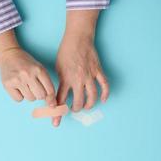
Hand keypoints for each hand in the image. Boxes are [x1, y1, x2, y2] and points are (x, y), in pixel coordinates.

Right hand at [0, 30, 55, 105]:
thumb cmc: (26, 64)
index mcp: (39, 69)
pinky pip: (19, 99)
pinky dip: (19, 96)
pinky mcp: (7, 84)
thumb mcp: (39, 68)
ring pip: (30, 98)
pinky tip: (17, 87)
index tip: (50, 100)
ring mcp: (17, 79)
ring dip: (29, 95)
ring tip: (25, 85)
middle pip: (41, 96)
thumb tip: (52, 103)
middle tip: (34, 87)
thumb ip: (47, 84)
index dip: (51, 97)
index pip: (50, 90)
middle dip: (39, 94)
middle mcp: (28, 74)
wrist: (9, 55)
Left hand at [52, 10, 108, 126]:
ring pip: (92, 96)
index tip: (55, 122)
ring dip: (88, 105)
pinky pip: (104, 85)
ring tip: (85, 106)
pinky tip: (102, 100)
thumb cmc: (65, 52)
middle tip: (73, 109)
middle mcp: (78, 79)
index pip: (60, 100)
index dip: (57, 112)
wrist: (78, 38)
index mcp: (65, 78)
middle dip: (74, 109)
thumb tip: (60, 93)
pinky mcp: (98, 71)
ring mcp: (89, 76)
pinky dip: (105, 94)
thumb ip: (60, 81)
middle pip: (77, 101)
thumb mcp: (58, 67)